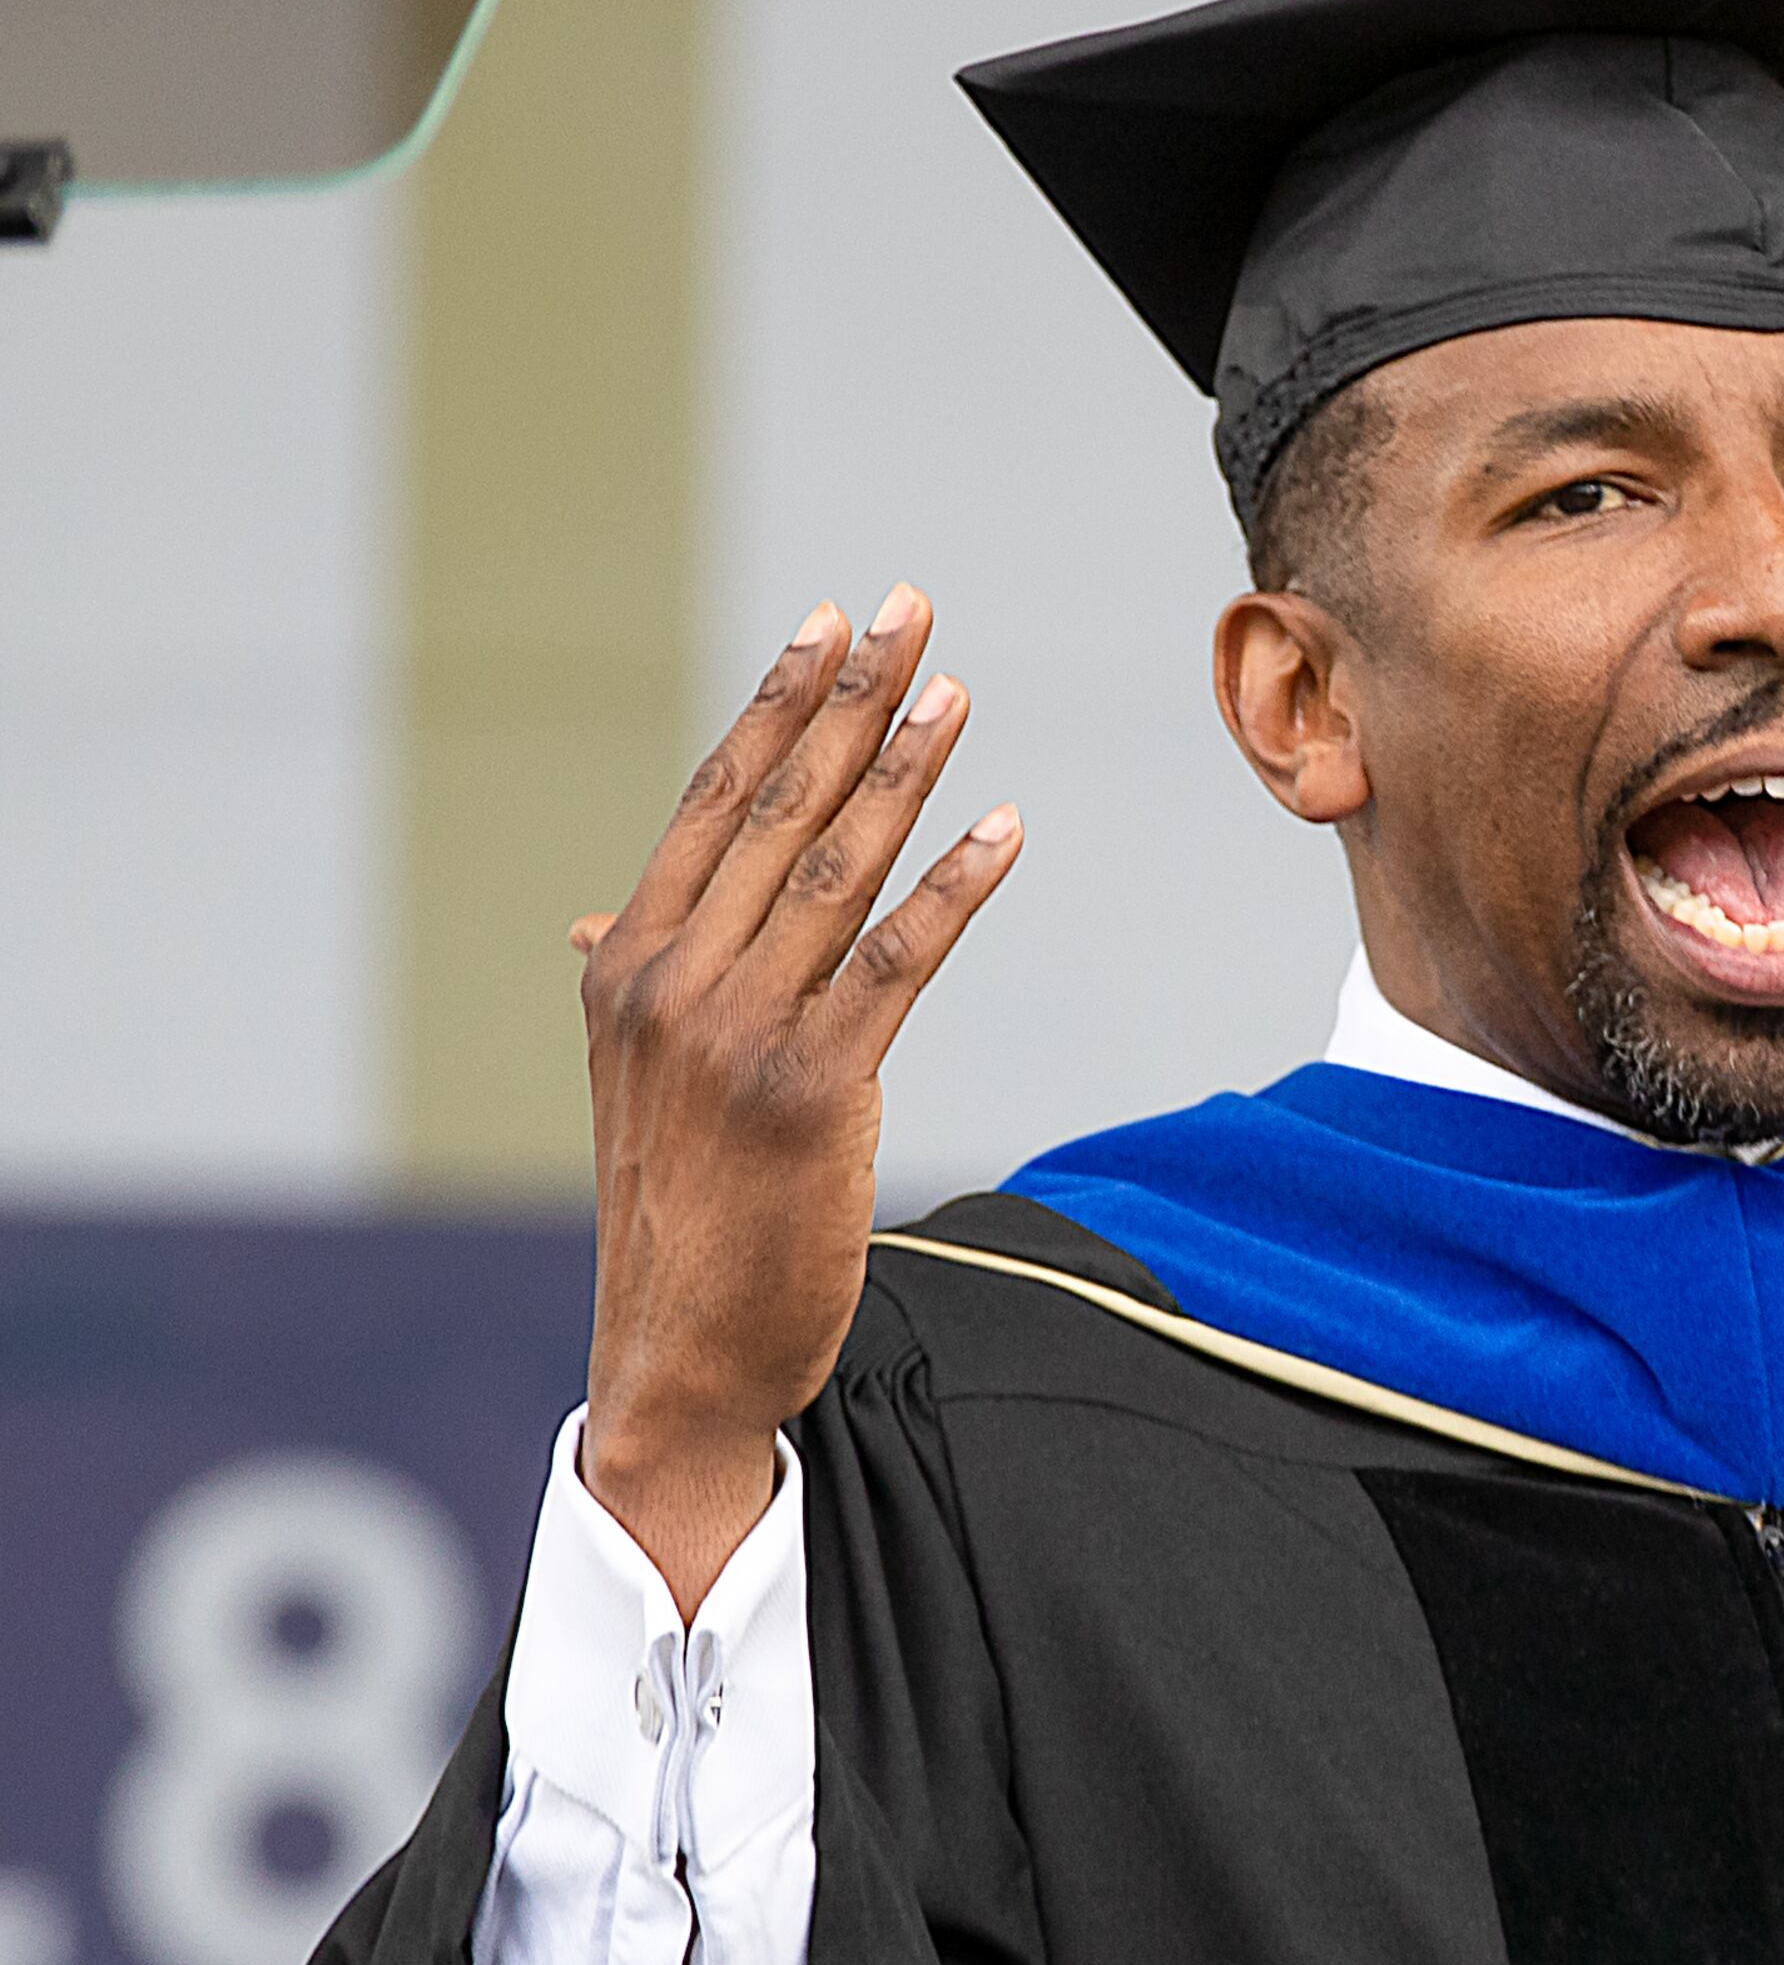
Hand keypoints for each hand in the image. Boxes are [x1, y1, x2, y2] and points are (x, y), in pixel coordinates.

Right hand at [570, 585, 1021, 1613]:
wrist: (681, 1354)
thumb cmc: (677, 1210)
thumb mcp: (639, 1082)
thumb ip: (637, 985)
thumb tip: (597, 919)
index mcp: (626, 965)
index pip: (712, 804)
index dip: (778, 706)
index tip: (834, 622)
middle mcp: (670, 983)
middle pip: (778, 811)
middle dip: (851, 702)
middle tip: (912, 611)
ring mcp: (736, 1035)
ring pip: (837, 872)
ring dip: (905, 772)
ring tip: (959, 694)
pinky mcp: (811, 1093)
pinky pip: (895, 965)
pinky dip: (955, 889)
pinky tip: (1004, 830)